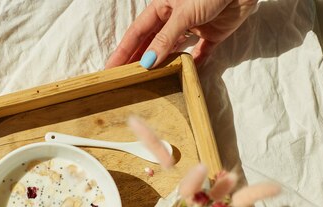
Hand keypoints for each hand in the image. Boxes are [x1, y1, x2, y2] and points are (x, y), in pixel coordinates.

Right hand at [106, 0, 257, 68]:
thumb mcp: (183, 14)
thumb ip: (165, 39)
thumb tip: (147, 63)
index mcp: (162, 8)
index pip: (137, 33)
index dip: (123, 51)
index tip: (109, 69)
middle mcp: (174, 18)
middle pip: (151, 43)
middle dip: (139, 61)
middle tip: (124, 81)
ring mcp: (193, 27)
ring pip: (173, 50)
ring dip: (162, 65)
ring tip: (148, 83)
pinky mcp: (213, 35)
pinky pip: (199, 53)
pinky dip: (192, 65)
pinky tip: (183, 77)